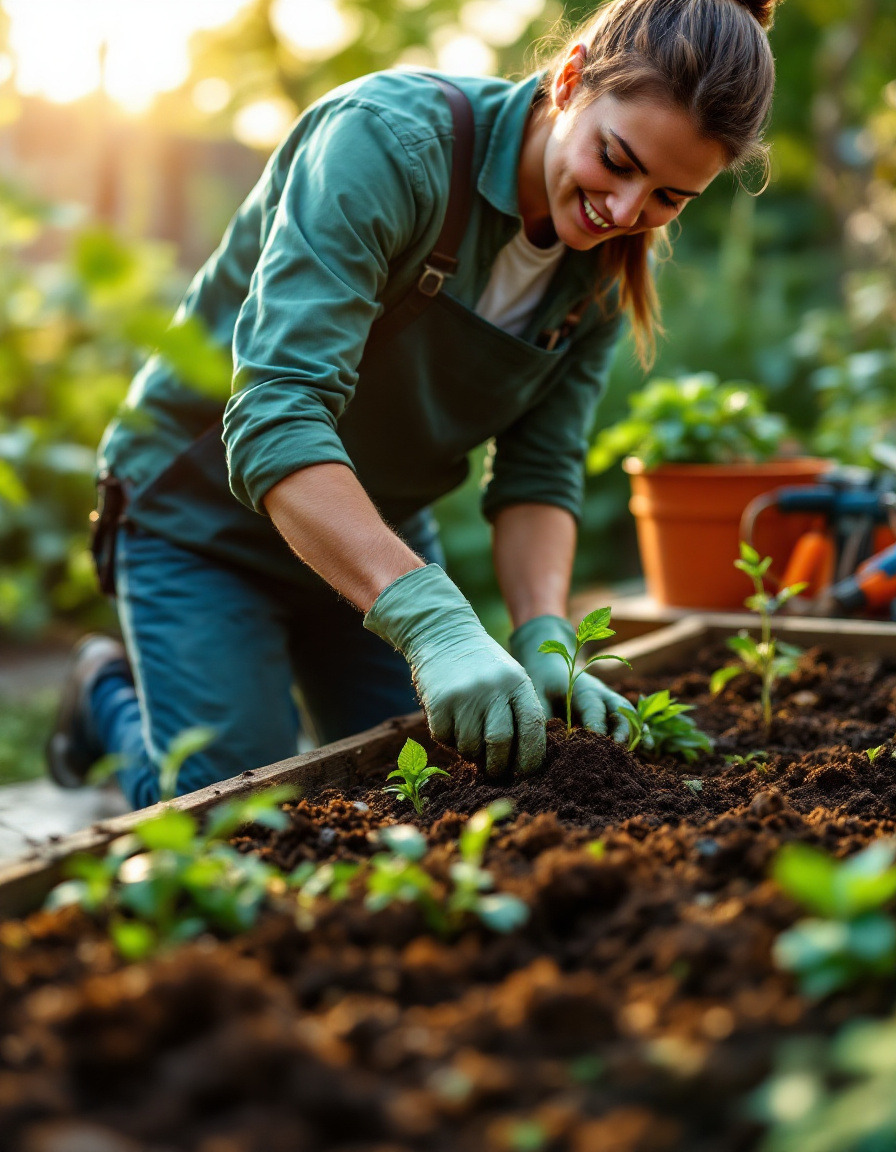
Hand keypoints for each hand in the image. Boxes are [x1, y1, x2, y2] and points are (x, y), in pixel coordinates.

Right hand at [364, 565, 545, 775]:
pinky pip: (446, 739)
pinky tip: (451, 725)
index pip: (532, 728)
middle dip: (498, 765)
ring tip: (470, 740)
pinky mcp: (440, 701)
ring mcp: (465, 694)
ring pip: (471, 746)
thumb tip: (522, 763)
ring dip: (470, 753)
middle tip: (495, 770)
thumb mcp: (510, 678)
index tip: (525, 771)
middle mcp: (494, 688)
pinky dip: (449, 741)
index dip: (531, 757)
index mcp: (518, 683)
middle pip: (501, 743)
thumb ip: (520, 712)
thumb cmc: (483, 666)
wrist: (443, 634)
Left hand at [509, 614, 638, 744]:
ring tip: (645, 750)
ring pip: (631, 715)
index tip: (596, 746)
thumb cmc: (542, 684)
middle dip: (623, 731)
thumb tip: (548, 748)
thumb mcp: (538, 699)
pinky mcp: (615, 709)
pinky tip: (649, 748)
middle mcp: (602, 693)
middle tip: (619, 751)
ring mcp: (612, 700)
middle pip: (620, 710)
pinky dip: (641, 732)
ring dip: (637, 732)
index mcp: (581, 689)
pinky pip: (633, 719)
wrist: (550, 667)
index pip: (593, 709)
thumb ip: (545, 721)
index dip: (597, 728)